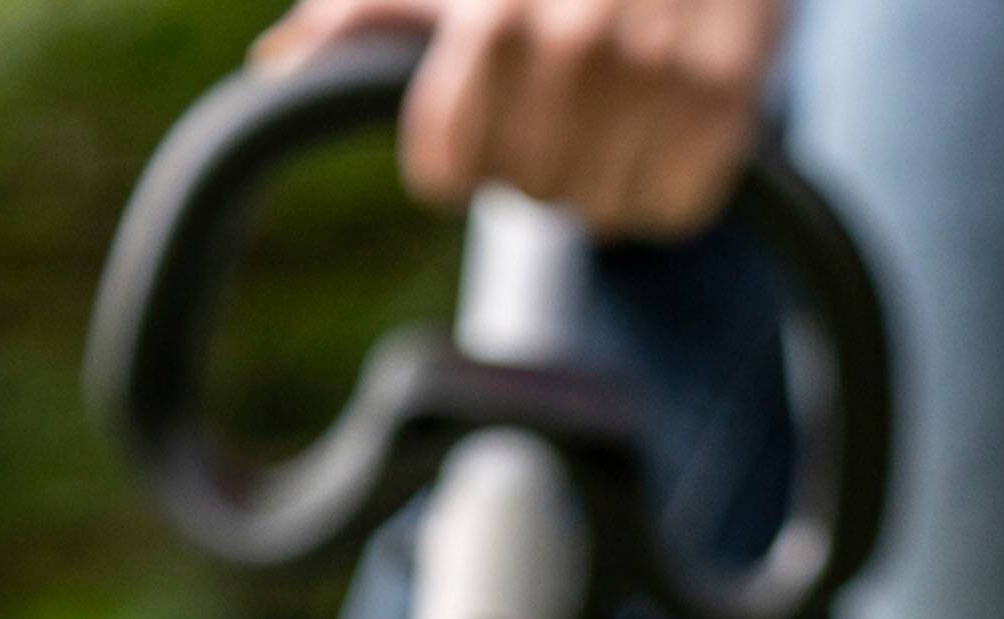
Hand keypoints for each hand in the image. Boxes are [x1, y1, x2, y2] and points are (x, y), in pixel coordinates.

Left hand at [251, 0, 788, 239]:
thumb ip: (368, 16)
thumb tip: (276, 68)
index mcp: (495, 14)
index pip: (446, 167)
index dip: (453, 163)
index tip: (472, 135)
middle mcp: (577, 42)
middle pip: (520, 193)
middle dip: (527, 164)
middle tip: (553, 111)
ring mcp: (659, 73)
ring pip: (595, 214)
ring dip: (595, 180)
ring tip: (609, 114)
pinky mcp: (727, 100)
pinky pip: (669, 211)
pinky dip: (662, 189)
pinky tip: (661, 128)